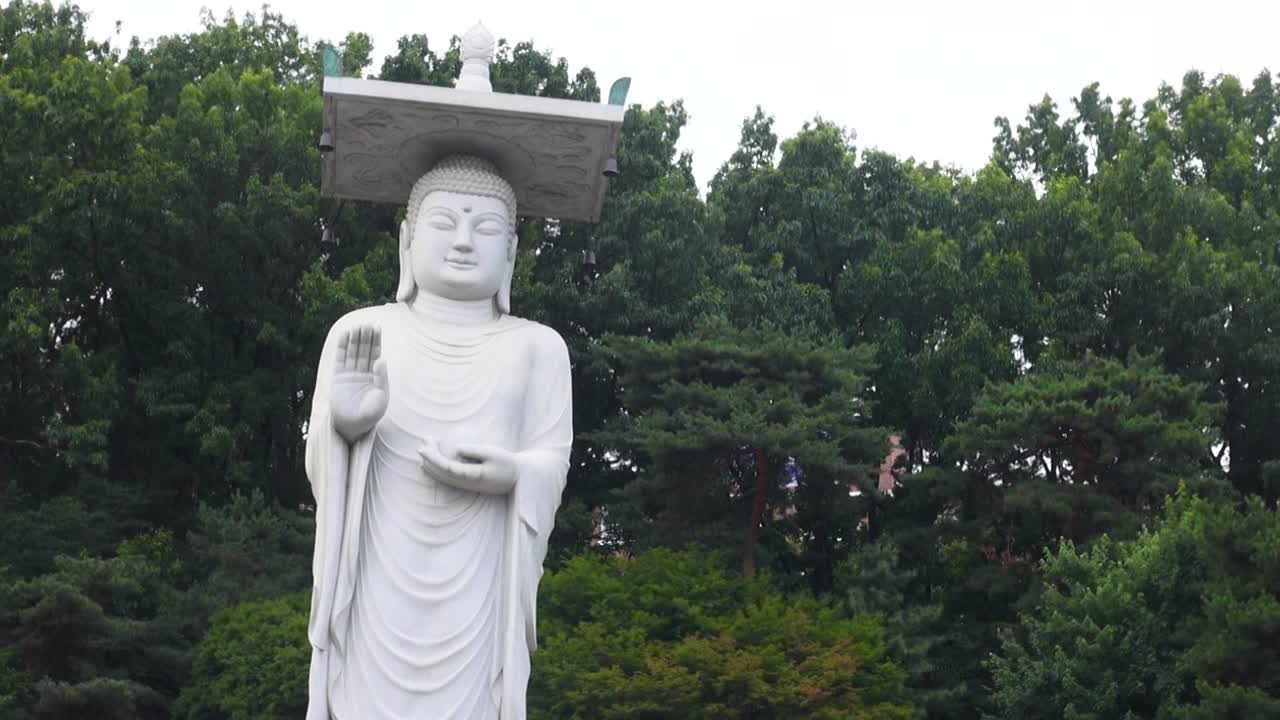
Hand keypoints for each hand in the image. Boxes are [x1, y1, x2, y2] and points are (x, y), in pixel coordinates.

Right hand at [330, 325, 388, 442]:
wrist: (352, 427)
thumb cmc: (370, 415)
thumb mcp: (381, 398)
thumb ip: (382, 379)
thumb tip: (381, 359)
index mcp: (376, 376)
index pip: (376, 354)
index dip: (376, 340)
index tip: (377, 326)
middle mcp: (363, 373)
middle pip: (364, 350)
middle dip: (366, 337)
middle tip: (367, 323)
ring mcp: (350, 374)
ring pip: (353, 352)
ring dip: (355, 339)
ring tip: (357, 326)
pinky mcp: (338, 377)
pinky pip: (340, 359)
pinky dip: (342, 347)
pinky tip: (344, 335)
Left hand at [418, 439, 517, 494]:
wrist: (517, 478)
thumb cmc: (507, 463)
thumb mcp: (493, 453)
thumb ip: (475, 451)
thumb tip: (457, 449)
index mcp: (472, 476)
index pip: (446, 467)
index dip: (433, 458)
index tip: (423, 449)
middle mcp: (466, 483)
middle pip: (440, 472)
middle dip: (429, 457)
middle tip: (423, 441)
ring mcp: (465, 485)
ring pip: (441, 476)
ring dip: (431, 462)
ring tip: (424, 446)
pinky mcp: (467, 484)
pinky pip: (446, 478)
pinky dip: (436, 470)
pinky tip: (428, 464)